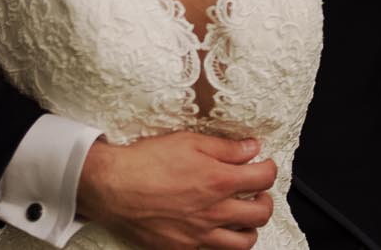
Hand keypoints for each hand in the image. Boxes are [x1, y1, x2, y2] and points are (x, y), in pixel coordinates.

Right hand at [77, 133, 276, 249]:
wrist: (112, 187)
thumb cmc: (147, 160)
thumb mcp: (188, 141)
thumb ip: (225, 148)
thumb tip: (252, 148)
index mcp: (219, 181)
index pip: (264, 178)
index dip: (269, 168)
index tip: (262, 164)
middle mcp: (214, 212)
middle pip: (262, 214)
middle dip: (265, 200)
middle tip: (255, 192)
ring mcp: (200, 235)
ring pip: (244, 242)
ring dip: (249, 227)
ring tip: (240, 214)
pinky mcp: (182, 249)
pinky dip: (220, 242)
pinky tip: (212, 228)